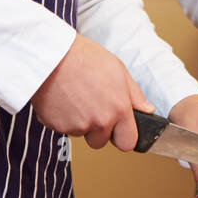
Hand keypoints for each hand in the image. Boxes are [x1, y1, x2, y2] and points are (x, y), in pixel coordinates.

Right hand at [30, 34, 151, 151]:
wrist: (50, 55)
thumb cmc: (83, 57)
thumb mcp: (117, 69)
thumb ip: (134, 95)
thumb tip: (147, 110)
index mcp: (119, 109)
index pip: (128, 142)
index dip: (123, 136)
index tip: (118, 130)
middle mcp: (100, 121)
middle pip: (101, 141)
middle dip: (97, 131)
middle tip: (91, 108)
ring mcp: (77, 126)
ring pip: (81, 133)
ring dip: (79, 122)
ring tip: (75, 97)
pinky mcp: (57, 126)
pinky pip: (63, 128)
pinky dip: (62, 118)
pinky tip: (62, 99)